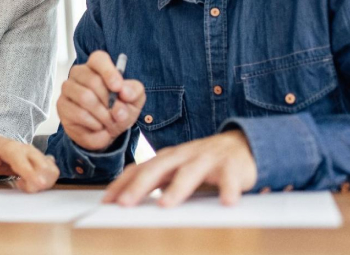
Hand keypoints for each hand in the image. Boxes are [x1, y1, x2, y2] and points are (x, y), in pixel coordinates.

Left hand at [0, 133, 59, 192]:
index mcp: (10, 148)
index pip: (22, 160)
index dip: (31, 172)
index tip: (39, 184)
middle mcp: (26, 149)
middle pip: (43, 165)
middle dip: (38, 181)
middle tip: (20, 186)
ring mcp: (35, 154)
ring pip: (50, 169)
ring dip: (43, 182)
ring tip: (23, 183)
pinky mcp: (40, 161)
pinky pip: (52, 171)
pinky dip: (47, 179)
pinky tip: (32, 181)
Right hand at [57, 51, 145, 150]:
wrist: (105, 132)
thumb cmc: (117, 110)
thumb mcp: (134, 101)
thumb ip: (134, 92)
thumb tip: (124, 92)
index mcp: (97, 67)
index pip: (98, 59)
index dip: (108, 72)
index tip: (118, 87)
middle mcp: (79, 73)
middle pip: (93, 81)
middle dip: (110, 102)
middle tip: (118, 114)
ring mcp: (68, 88)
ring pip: (85, 97)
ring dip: (103, 114)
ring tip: (109, 122)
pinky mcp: (61, 105)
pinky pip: (79, 113)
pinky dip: (94, 124)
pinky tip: (97, 126)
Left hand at [103, 130, 257, 206]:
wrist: (242, 144)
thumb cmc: (203, 162)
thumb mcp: (177, 169)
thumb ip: (157, 181)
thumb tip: (128, 200)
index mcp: (167, 158)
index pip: (139, 169)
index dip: (122, 183)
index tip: (107, 201)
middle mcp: (183, 155)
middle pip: (158, 168)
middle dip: (139, 186)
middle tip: (125, 204)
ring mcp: (207, 158)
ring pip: (190, 172)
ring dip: (177, 189)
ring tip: (166, 204)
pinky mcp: (232, 165)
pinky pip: (230, 178)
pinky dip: (229, 189)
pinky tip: (227, 202)